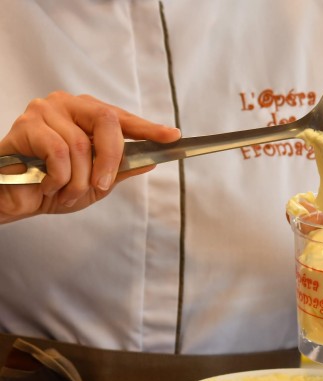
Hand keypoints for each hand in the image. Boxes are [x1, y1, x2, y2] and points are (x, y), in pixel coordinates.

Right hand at [0, 91, 180, 223]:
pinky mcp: (26, 125)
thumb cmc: (55, 186)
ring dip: (79, 180)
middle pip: (107, 121)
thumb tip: (150, 162)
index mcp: (87, 116)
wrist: (17, 199)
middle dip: (110, 159)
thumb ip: (120, 170)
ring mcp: (46, 111)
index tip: (172, 136)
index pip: (123, 119)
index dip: (149, 129)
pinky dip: (59, 179)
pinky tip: (49, 186)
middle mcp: (69, 106)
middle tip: (103, 185)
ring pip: (81, 146)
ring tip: (67, 193)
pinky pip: (58, 154)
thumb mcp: (96, 183)